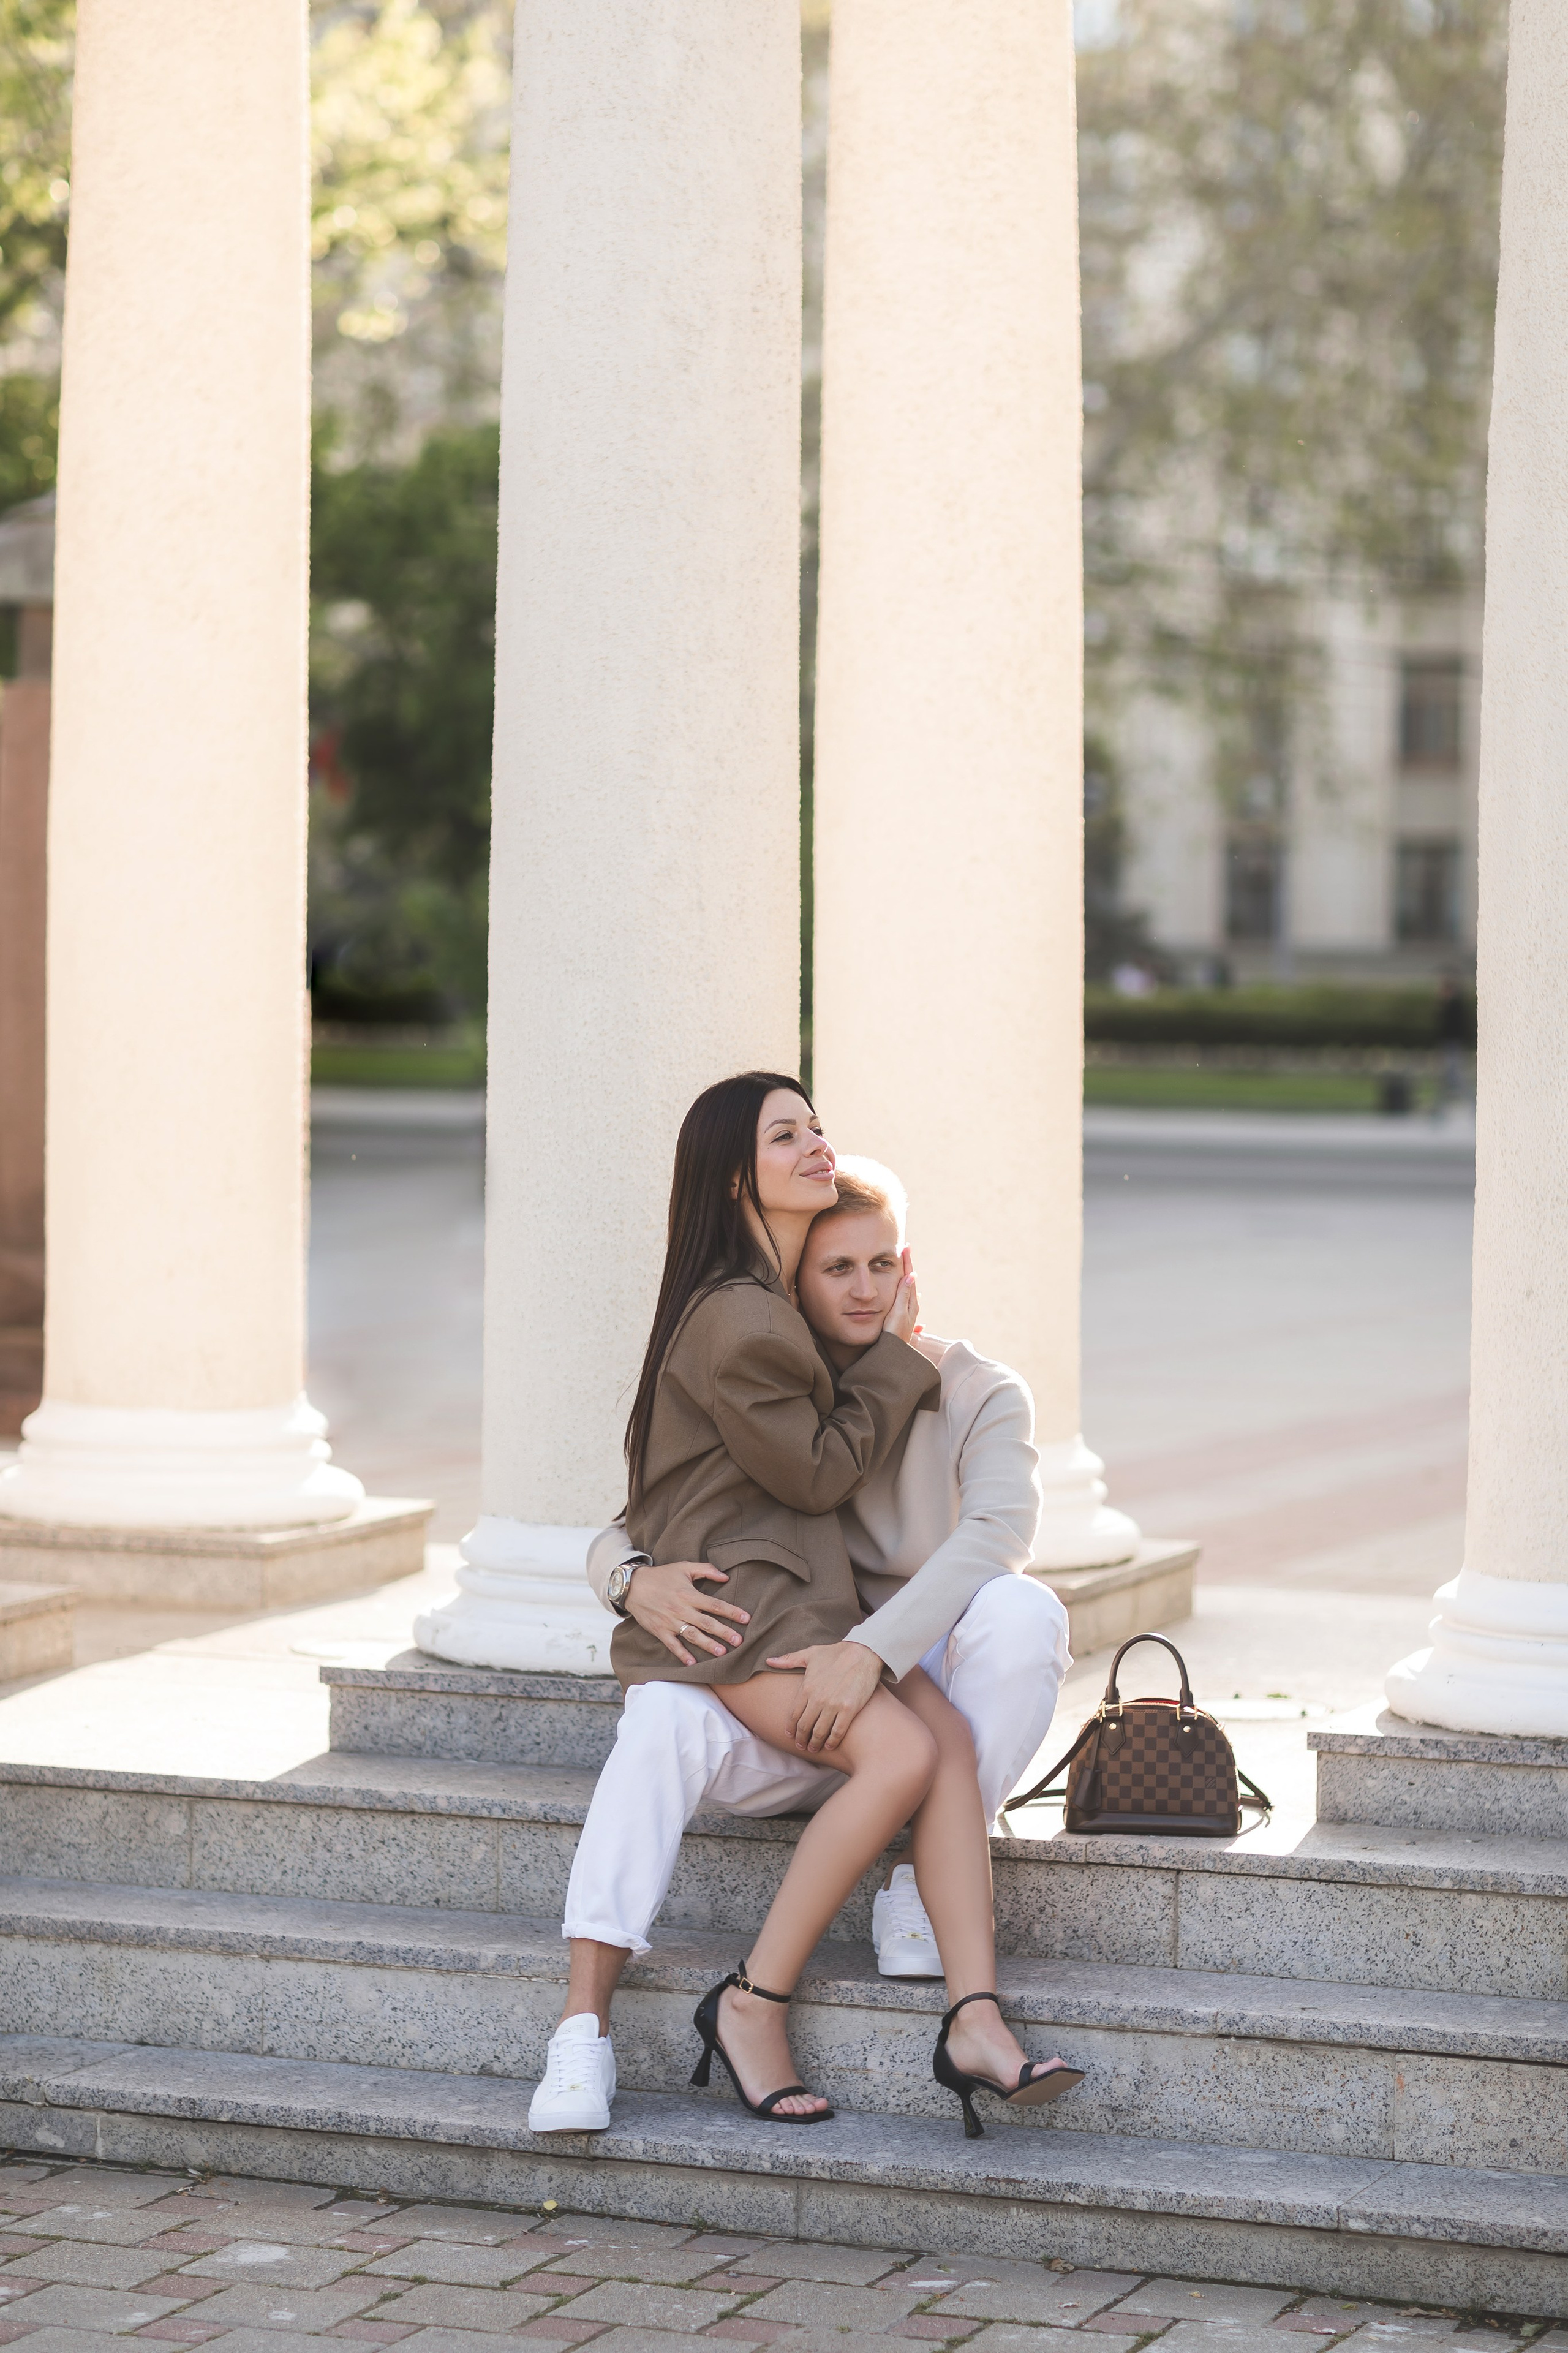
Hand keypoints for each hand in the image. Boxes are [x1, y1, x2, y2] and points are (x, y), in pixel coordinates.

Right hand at [625, 1560, 749, 1665]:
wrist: (633, 1586)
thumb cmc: (662, 1576)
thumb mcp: (684, 1567)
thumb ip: (706, 1570)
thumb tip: (726, 1576)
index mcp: (689, 1594)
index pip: (715, 1604)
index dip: (731, 1611)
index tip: (746, 1618)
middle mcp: (681, 1609)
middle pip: (707, 1622)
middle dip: (724, 1632)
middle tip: (739, 1641)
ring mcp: (670, 1622)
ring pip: (692, 1635)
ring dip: (707, 1644)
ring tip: (722, 1653)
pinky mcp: (660, 1631)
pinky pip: (672, 1645)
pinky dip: (681, 1654)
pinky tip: (692, 1663)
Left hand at [765, 1638, 883, 1751]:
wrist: (863, 1652)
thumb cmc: (836, 1653)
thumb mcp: (810, 1654)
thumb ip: (789, 1660)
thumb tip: (769, 1661)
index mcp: (807, 1687)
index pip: (793, 1715)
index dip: (790, 1728)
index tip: (790, 1735)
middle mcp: (817, 1699)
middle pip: (804, 1727)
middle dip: (801, 1739)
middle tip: (801, 1746)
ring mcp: (833, 1705)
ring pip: (819, 1732)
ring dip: (814, 1744)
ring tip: (813, 1749)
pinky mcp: (849, 1709)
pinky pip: (837, 1732)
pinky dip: (832, 1742)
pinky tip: (829, 1746)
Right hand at [883, 1247, 919, 1344]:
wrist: (894, 1355)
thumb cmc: (894, 1334)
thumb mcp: (898, 1313)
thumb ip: (903, 1294)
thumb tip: (912, 1275)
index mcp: (911, 1302)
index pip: (910, 1277)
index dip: (907, 1262)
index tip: (905, 1247)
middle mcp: (911, 1306)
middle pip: (910, 1280)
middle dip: (907, 1265)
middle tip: (905, 1250)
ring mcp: (908, 1312)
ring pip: (908, 1288)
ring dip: (905, 1275)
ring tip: (904, 1265)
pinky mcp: (902, 1317)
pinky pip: (904, 1296)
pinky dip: (903, 1286)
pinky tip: (906, 1288)